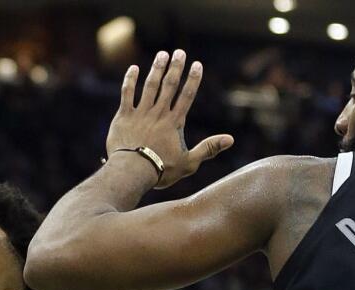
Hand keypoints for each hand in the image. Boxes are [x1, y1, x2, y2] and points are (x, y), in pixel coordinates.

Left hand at [105, 49, 233, 188]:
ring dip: (157, 69)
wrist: (131, 172)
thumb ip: (208, 148)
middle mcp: (158, 114)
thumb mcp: (189, 162)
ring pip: (150, 86)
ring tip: (162, 55)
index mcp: (174, 123)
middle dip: (175, 68)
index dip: (193, 79)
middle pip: (169, 86)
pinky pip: (127, 94)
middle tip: (179, 52)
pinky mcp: (124, 116)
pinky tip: (133, 68)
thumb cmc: (161, 170)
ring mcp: (140, 113)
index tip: (197, 64)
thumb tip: (230, 139)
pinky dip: (130, 80)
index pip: (187, 96)